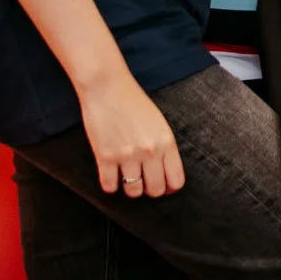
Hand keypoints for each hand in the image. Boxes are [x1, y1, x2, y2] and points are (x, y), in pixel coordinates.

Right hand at [78, 71, 184, 198]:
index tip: (164, 187)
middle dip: (150, 190)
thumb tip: (166, 174)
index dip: (170, 188)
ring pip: (133, 192)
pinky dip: (110, 185)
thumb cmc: (134, 102)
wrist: (107, 87)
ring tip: (127, 179)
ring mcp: (126, 155)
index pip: (176, 180)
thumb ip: (164, 147)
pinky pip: (109, 187)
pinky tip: (111, 176)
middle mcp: (149, 151)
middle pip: (155, 190)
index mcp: (166, 142)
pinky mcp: (105, 157)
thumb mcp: (159, 123)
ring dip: (130, 189)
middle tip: (144, 183)